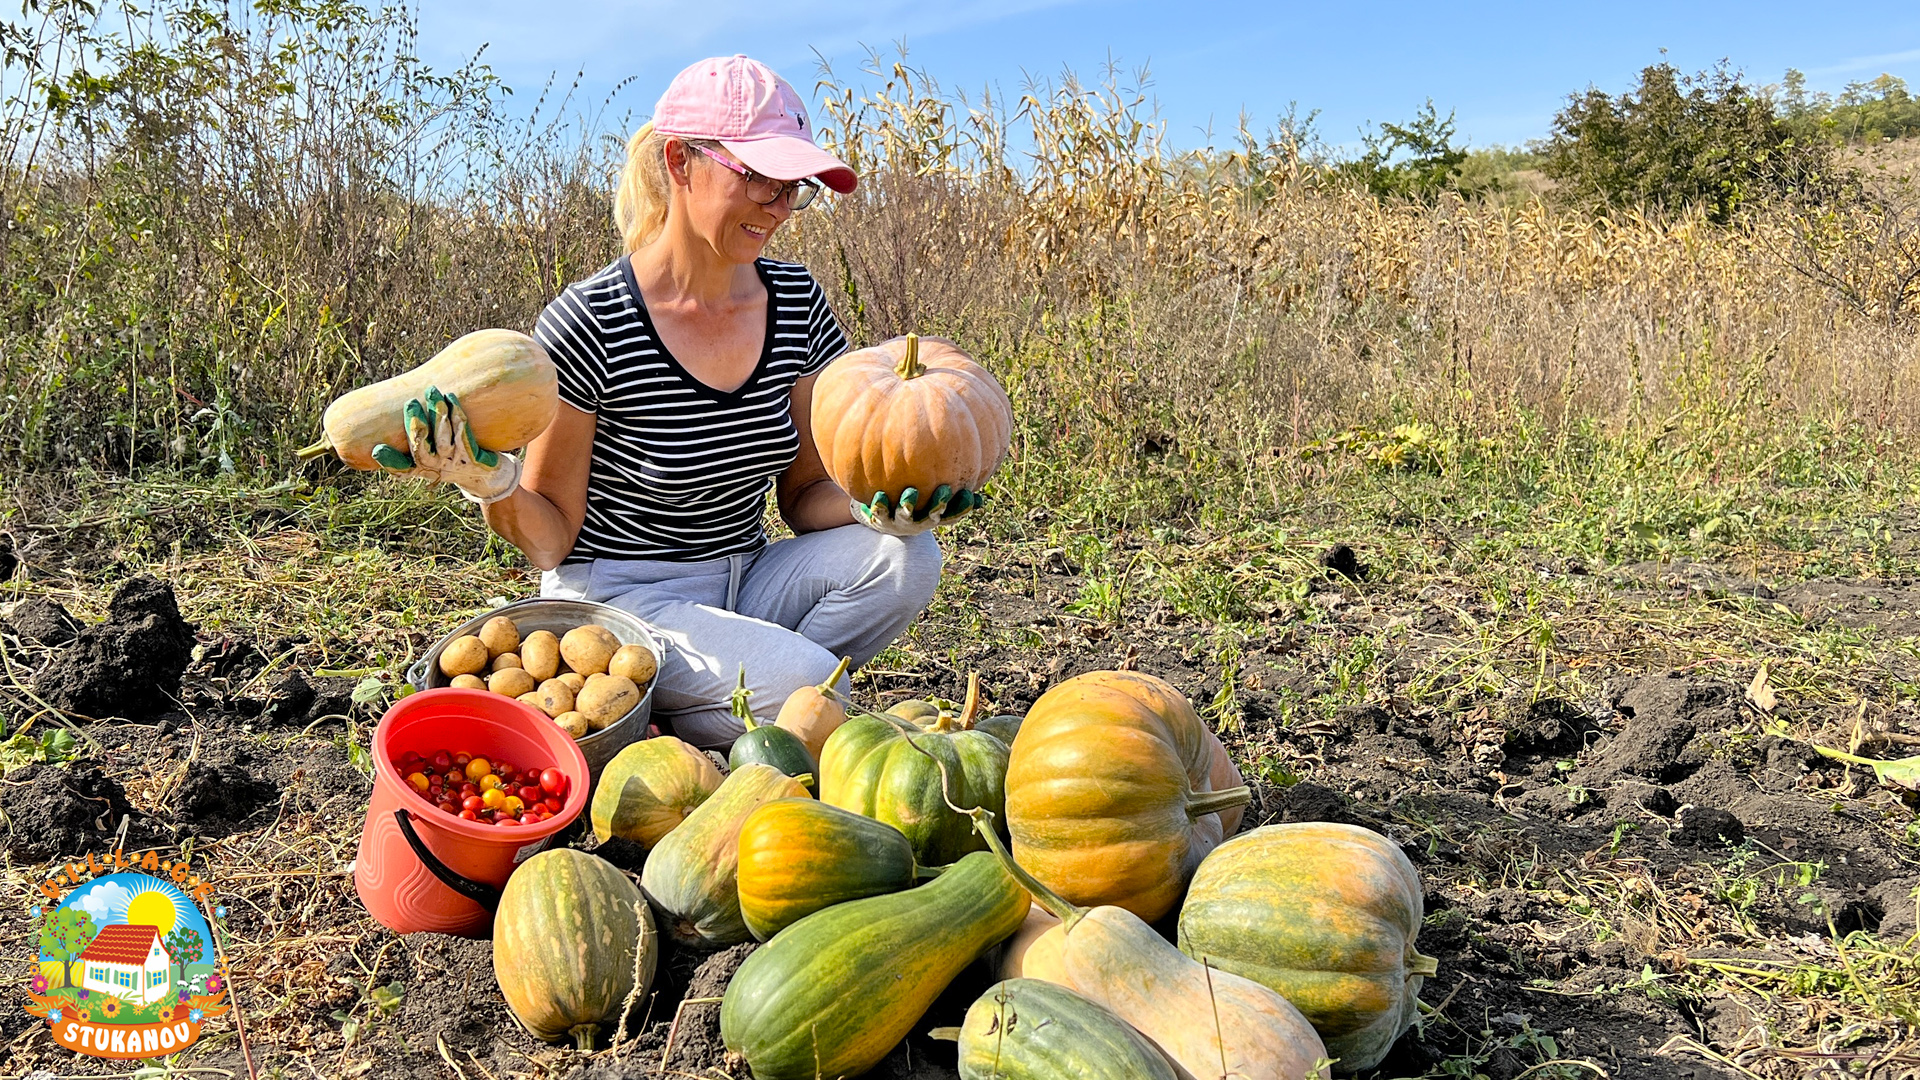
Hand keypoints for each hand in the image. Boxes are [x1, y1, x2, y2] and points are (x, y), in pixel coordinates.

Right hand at [370, 386, 520, 503]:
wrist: (486, 475)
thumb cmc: (452, 457)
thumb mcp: (431, 449)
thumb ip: (415, 433)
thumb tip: (393, 399)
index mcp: (421, 467)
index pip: (401, 468)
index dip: (390, 461)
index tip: (378, 450)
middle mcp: (437, 467)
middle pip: (422, 451)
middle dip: (415, 426)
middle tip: (411, 403)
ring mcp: (456, 463)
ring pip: (443, 440)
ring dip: (438, 415)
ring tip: (433, 393)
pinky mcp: (475, 458)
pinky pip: (465, 436)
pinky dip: (458, 418)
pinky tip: (452, 399)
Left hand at [850, 485, 983, 535]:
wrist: (881, 518)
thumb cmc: (914, 501)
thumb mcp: (934, 496)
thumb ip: (953, 485)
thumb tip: (974, 477)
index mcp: (935, 516)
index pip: (953, 515)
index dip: (962, 508)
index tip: (969, 495)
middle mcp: (920, 521)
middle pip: (932, 516)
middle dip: (938, 505)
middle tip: (943, 491)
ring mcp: (900, 521)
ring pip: (906, 515)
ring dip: (909, 505)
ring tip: (910, 492)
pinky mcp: (880, 518)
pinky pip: (880, 512)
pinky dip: (880, 505)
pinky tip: (880, 495)